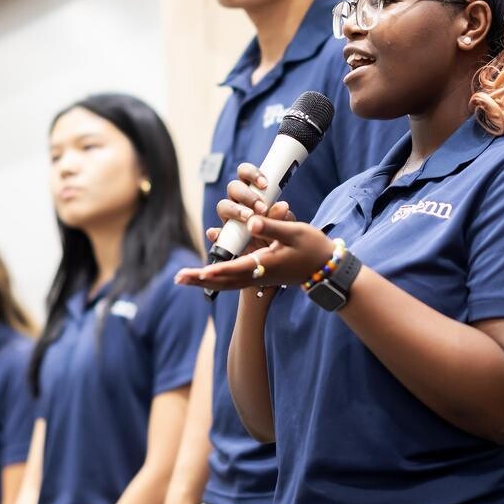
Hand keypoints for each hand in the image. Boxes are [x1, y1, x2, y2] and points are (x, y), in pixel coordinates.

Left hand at [176, 169, 334, 294]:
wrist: (325, 267)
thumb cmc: (312, 247)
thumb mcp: (295, 232)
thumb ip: (272, 226)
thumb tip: (253, 221)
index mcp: (266, 264)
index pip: (238, 268)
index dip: (220, 269)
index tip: (203, 271)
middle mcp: (258, 274)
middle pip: (224, 280)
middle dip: (201, 279)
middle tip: (178, 278)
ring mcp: (257, 277)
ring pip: (226, 282)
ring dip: (204, 280)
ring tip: (183, 278)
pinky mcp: (258, 275)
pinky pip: (232, 278)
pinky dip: (216, 276)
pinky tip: (204, 272)